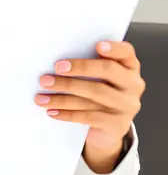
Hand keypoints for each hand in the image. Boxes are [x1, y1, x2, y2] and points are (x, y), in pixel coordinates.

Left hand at [35, 40, 144, 172]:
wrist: (108, 129)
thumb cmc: (98, 94)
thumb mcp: (99, 78)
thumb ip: (88, 66)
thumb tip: (57, 62)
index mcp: (129, 67)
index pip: (126, 52)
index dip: (114, 48)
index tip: (97, 46)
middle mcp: (133, 85)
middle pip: (107, 70)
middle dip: (79, 68)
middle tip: (56, 68)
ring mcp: (127, 106)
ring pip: (92, 95)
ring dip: (63, 95)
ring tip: (41, 96)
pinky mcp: (117, 125)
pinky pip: (88, 116)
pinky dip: (66, 113)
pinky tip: (51, 111)